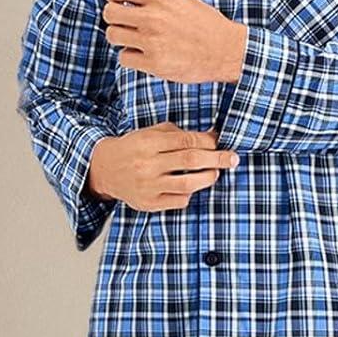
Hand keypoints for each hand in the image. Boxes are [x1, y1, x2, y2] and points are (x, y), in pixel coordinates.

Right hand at [87, 122, 238, 212]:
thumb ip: (176, 133)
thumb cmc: (133, 148)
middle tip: (233, 158)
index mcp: (149, 143)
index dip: (207, 141)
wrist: (104, 169)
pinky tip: (191, 187)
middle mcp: (148, 164)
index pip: (186, 141)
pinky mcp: (149, 203)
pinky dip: (190, 193)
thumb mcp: (149, 133)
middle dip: (217, 159)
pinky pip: (178, 200)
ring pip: (188, 184)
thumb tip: (209, 136)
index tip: (220, 141)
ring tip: (216, 173)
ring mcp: (149, 186)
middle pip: (191, 161)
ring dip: (207, 178)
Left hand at [102, 0, 247, 84]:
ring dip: (119, 38)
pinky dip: (130, 57)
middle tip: (123, 23)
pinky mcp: (154, 64)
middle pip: (109, 13)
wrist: (226, 50)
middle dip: (113, 18)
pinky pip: (124, 58)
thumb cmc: (206, 24)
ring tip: (132, 40)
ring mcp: (152, 42)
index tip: (117, 2)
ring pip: (113, 36)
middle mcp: (153, 18)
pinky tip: (142, 55)